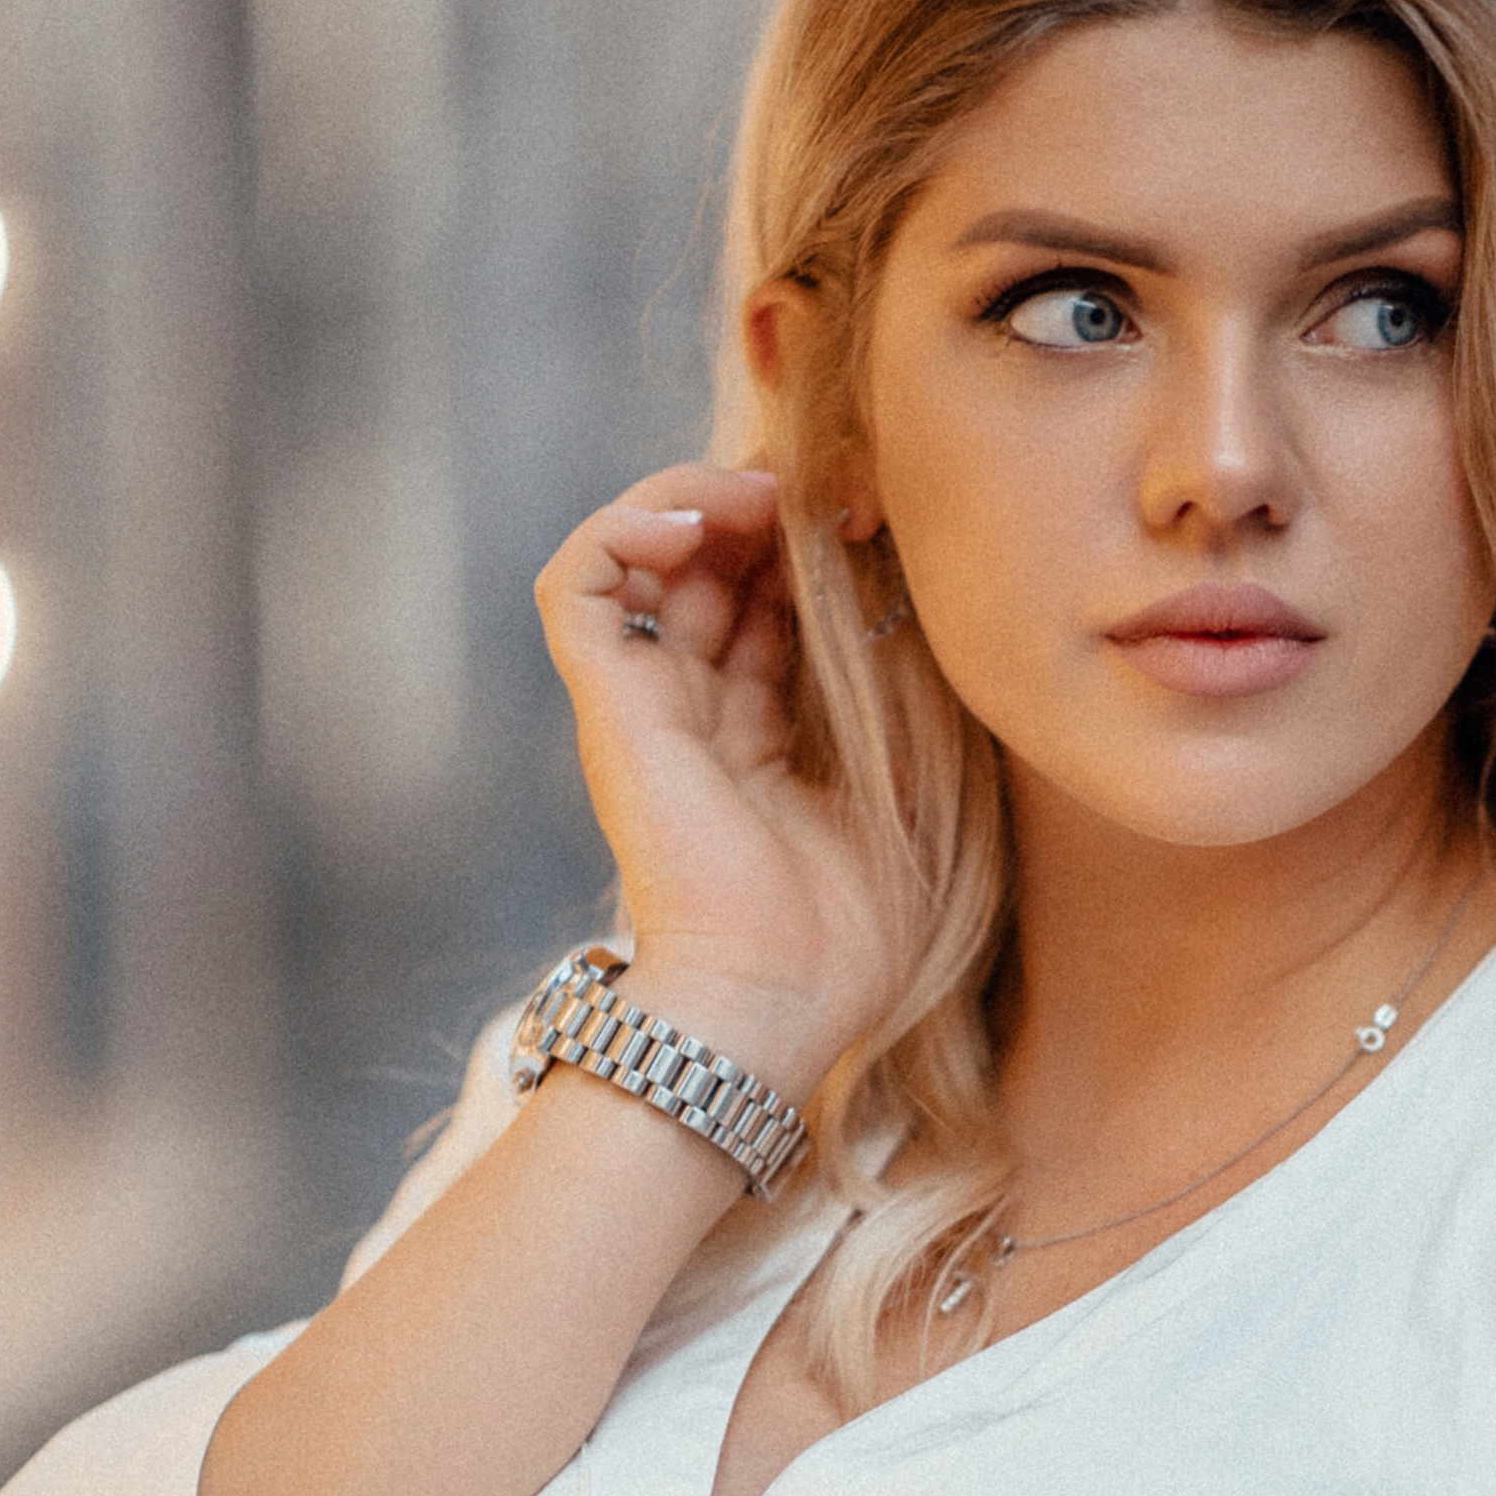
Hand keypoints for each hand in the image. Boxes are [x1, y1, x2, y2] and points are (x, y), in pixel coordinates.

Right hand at [533, 464, 904, 1094]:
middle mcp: (695, 717)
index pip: (770, 608)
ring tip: (765, 495)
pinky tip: (701, 523)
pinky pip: (577, 583)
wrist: (775, 1000)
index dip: (812, 551)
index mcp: (761, 743)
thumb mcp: (918, 798)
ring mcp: (645, 708)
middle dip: (766, 512)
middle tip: (835, 496)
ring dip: (700, 498)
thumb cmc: (851, 937)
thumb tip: (908, 590)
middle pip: (711, 570)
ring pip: (642, 557)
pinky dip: (624, 528)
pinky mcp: (607, 707)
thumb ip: (910, 698)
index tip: (878, 525)